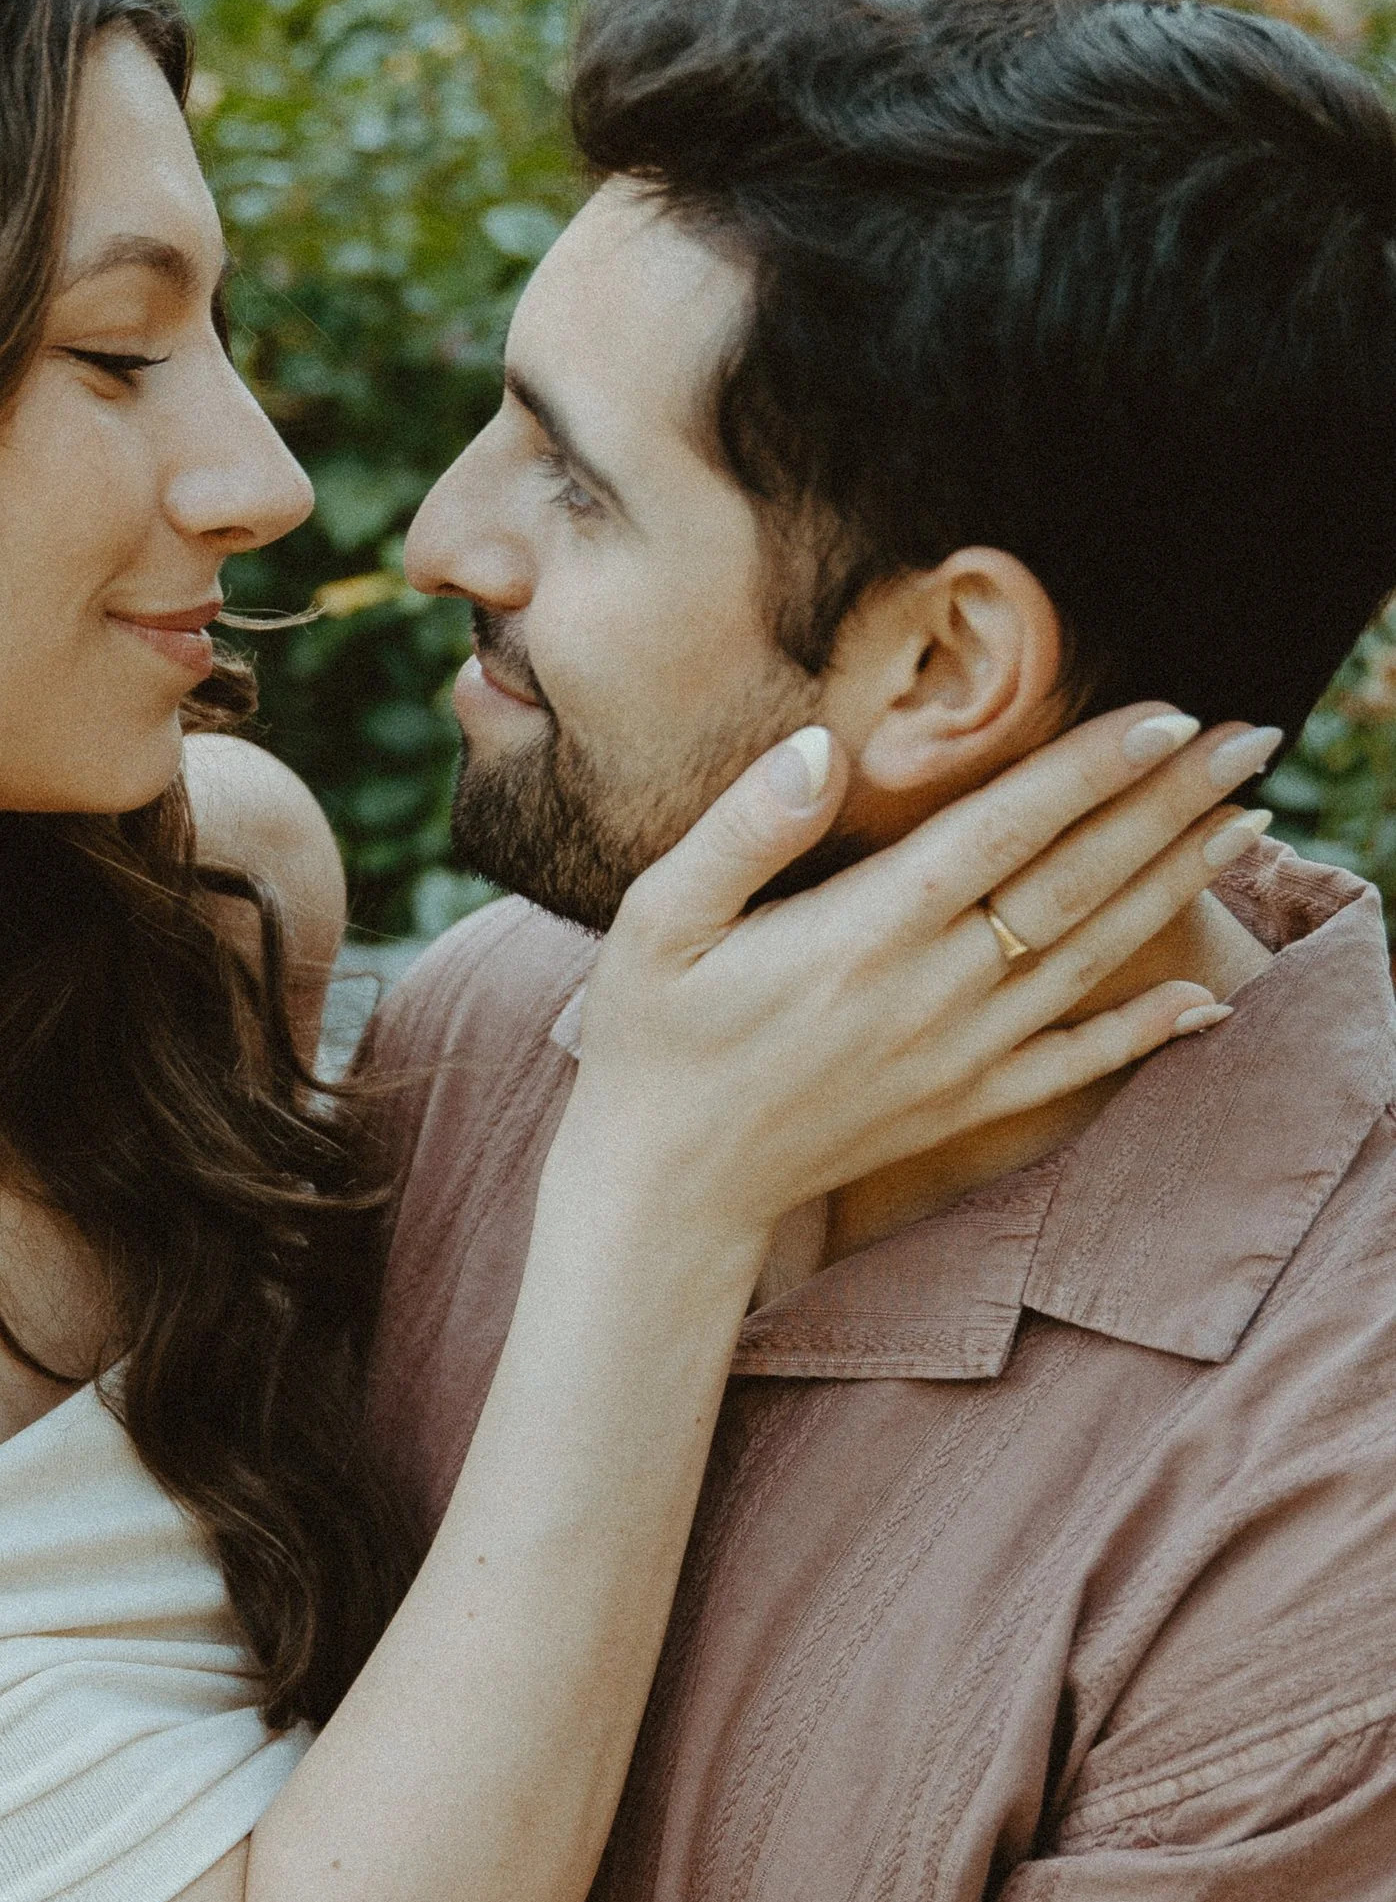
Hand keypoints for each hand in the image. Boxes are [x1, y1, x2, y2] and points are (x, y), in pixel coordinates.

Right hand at [570, 705, 1271, 1238]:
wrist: (664, 1185)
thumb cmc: (651, 1040)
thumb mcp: (656, 921)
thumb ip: (740, 829)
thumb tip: (820, 749)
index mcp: (862, 933)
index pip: (1003, 831)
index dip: (1090, 769)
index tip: (1167, 716)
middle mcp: (930, 993)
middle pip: (1076, 883)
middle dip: (1170, 804)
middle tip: (1251, 739)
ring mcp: (957, 1057)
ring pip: (1095, 959)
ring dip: (1178, 885)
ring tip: (1249, 820)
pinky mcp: (961, 1107)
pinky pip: (1076, 1064)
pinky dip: (1149, 1030)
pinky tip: (1211, 996)